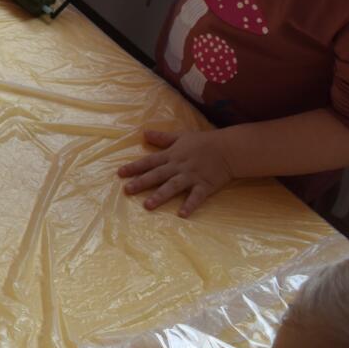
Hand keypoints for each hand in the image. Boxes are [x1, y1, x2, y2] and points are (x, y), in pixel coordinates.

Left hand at [119, 128, 234, 216]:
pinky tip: (182, 214)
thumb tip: (143, 133)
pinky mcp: (205, 185)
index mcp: (172, 155)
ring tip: (147, 205)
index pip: (149, 161)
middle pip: (157, 175)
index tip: (120, 173)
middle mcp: (178, 166)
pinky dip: (190, 205)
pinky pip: (196, 197)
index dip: (134, 167)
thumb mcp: (180, 136)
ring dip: (160, 195)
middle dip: (142, 182)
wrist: (228, 149)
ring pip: (173, 186)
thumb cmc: (203, 142)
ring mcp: (191, 177)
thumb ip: (162, 138)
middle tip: (127, 190)